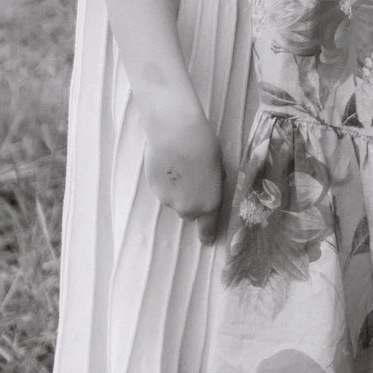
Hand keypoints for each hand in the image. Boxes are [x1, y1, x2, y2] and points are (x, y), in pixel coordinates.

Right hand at [140, 89, 227, 239]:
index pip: (208, 228)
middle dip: (192, 201)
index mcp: (209, 203)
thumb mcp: (218, 166)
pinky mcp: (154, 189)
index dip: (207, 235)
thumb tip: (210, 185)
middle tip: (193, 179)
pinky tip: (168, 164)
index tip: (207, 241)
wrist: (176, 131)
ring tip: (179, 166)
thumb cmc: (204, 145)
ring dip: (178, 190)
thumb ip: (214, 183)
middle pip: (190, 212)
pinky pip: (163, 190)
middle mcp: (188, 207)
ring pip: (174, 201)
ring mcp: (168, 200)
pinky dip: (166, 182)